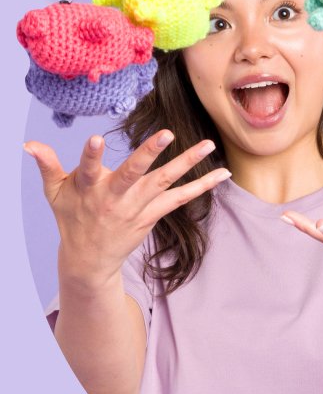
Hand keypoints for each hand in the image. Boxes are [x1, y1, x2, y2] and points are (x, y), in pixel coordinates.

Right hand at [24, 131, 230, 282]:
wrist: (90, 260)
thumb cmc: (71, 219)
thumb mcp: (54, 193)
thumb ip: (47, 166)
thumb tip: (28, 144)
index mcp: (89, 189)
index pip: (88, 169)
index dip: (91, 155)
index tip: (97, 138)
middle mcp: (115, 198)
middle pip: (133, 174)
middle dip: (148, 154)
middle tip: (166, 133)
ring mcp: (137, 207)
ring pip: (163, 183)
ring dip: (187, 163)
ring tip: (208, 144)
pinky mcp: (152, 214)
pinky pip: (180, 199)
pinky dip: (202, 186)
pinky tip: (223, 173)